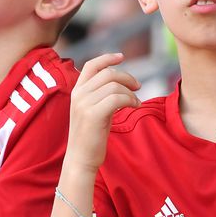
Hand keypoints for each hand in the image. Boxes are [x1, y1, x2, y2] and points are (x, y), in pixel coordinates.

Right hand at [64, 53, 140, 174]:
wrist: (81, 159)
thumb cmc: (91, 137)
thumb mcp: (94, 110)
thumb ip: (101, 95)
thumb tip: (121, 82)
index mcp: (77, 91)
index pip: (92, 65)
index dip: (107, 58)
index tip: (121, 56)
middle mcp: (78, 94)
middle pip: (108, 74)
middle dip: (127, 77)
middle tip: (138, 87)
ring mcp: (84, 104)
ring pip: (114, 86)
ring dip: (130, 93)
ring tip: (135, 103)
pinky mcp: (93, 115)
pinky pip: (117, 98)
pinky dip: (130, 100)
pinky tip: (134, 106)